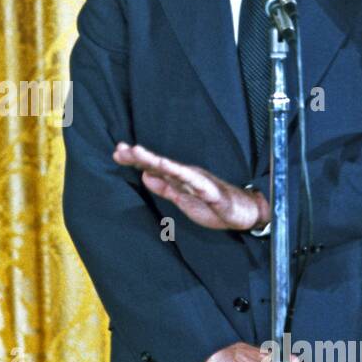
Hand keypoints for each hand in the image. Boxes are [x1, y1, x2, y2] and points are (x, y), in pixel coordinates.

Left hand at [112, 142, 269, 230]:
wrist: (243, 212)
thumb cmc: (212, 205)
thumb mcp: (181, 198)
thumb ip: (164, 187)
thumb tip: (144, 176)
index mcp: (179, 178)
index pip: (154, 167)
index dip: (136, 160)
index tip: (118, 152)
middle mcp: (187, 175)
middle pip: (160, 164)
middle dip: (140, 157)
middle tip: (120, 149)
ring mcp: (198, 182)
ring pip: (174, 169)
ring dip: (156, 161)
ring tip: (139, 153)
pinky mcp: (210, 192)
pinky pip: (195, 182)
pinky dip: (182, 174)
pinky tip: (170, 168)